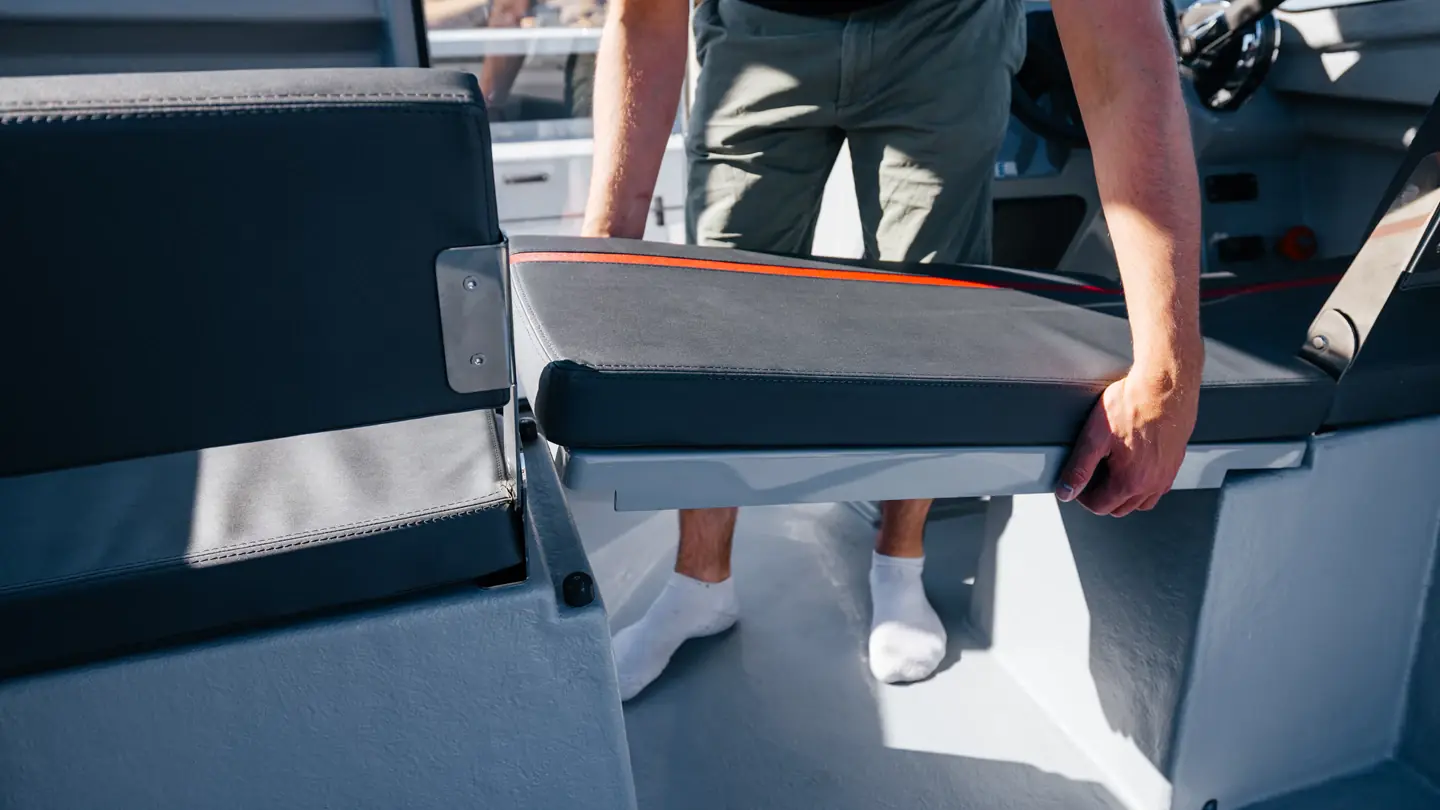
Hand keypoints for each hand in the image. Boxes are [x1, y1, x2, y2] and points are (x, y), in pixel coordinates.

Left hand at [1055, 368, 1199, 516]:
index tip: (1078, 482)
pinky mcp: (1176, 463)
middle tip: (1092, 474)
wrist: (1166, 386)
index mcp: (1130, 481)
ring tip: (1112, 471)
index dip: (1083, 496)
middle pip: (1120, 508)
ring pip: (1141, 502)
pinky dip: (1144, 485)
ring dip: (1124, 495)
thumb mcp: (1095, 436)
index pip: (1100, 506)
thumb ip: (1079, 468)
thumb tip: (1067, 491)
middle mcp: (1152, 484)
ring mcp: (1166, 475)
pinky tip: (1134, 464)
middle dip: (1102, 497)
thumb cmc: (1133, 404)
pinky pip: (1157, 488)